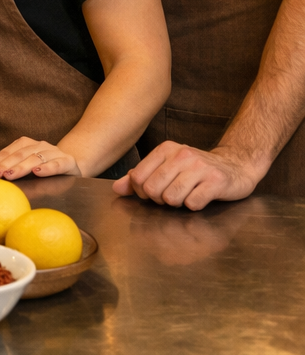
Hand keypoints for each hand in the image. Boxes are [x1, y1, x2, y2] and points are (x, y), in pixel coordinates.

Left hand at [0, 136, 81, 179]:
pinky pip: (57, 164)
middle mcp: (40, 145)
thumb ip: (7, 164)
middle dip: (5, 165)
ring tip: (10, 174)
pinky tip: (38, 172)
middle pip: (20, 154)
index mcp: (27, 144)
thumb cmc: (44, 166)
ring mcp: (54, 152)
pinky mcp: (68, 161)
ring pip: (35, 158)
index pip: (9, 152)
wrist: (72, 166)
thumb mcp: (25, 164)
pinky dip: (47, 167)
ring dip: (21, 167)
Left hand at [112, 142, 262, 209]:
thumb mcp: (167, 167)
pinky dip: (194, 206)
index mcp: (165, 149)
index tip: (154, 193)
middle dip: (159, 199)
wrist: (236, 166)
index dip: (141, 192)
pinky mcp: (216, 181)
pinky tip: (201, 197)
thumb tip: (116, 189)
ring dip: (177, 203)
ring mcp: (200, 167)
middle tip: (172, 196)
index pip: (137, 177)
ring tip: (187, 195)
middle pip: (152, 189)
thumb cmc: (196, 170)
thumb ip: (140, 177)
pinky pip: (193, 203)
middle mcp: (181, 155)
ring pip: (171, 197)